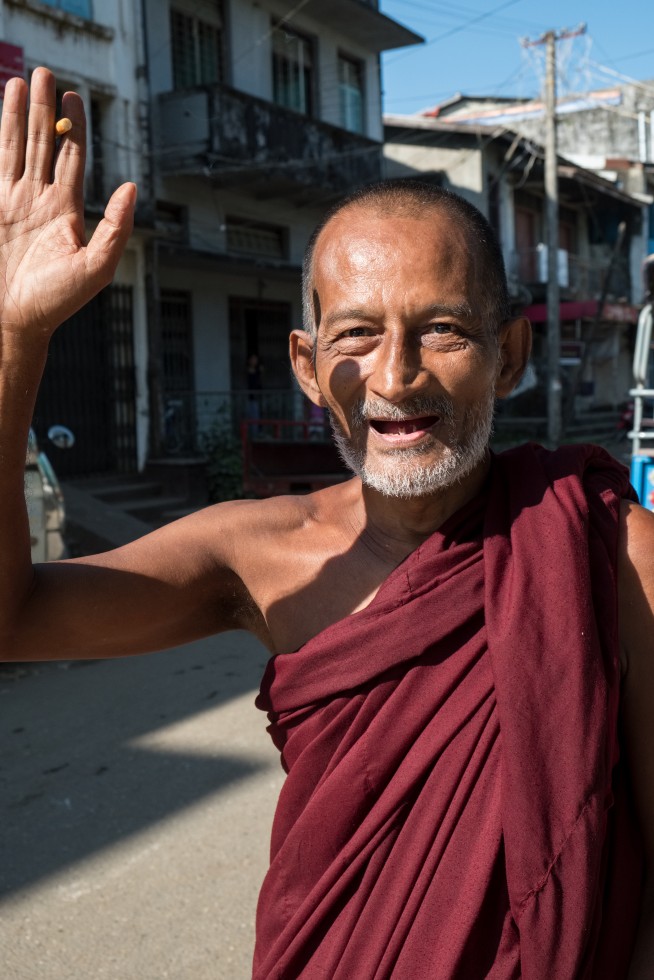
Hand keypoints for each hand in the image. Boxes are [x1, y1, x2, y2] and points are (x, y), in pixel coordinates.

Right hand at [0, 67, 134, 339]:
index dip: (74, 126)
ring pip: (17, 148)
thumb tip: (131, 187)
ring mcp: (13, 203)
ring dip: (17, 115)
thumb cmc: (56, 302)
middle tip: (46, 72)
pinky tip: (1, 115)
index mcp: (67, 211)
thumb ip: (116, 229)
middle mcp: (41, 201)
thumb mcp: (95, 268)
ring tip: (20, 80)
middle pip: (44, 143)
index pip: (72, 158)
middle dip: (44, 109)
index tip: (73, 95)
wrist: (13, 320)